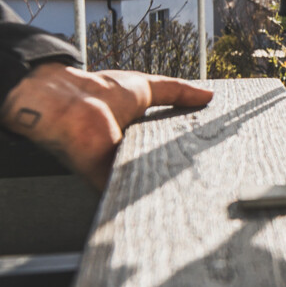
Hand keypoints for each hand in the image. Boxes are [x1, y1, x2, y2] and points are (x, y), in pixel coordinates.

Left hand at [0, 63, 212, 190]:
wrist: (69, 104)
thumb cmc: (99, 93)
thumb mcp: (147, 88)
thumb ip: (178, 91)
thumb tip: (209, 94)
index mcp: (139, 137)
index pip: (169, 151)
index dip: (190, 153)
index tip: (215, 157)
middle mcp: (130, 157)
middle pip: (163, 170)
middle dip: (186, 175)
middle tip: (211, 178)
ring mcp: (120, 173)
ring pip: (151, 185)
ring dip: (169, 186)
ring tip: (197, 189)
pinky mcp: (110, 186)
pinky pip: (132, 197)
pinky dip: (147, 198)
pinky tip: (171, 197)